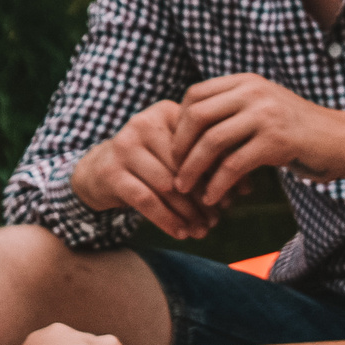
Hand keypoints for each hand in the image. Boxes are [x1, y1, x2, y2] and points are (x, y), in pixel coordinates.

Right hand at [69, 100, 219, 239]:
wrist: (98, 169)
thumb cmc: (149, 162)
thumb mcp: (175, 155)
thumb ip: (209, 163)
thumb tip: (246, 188)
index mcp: (165, 112)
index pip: (200, 143)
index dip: (218, 173)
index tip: (230, 199)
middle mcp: (142, 123)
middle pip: (183, 166)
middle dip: (203, 197)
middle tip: (216, 219)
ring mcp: (124, 147)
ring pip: (167, 186)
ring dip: (187, 212)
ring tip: (202, 229)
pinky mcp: (111, 172)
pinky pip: (146, 200)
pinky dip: (166, 219)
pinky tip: (180, 232)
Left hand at [169, 73, 344, 205]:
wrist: (344, 141)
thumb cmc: (299, 132)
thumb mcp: (262, 111)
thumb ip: (231, 113)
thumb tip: (186, 134)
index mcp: (246, 82)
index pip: (195, 95)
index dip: (180, 123)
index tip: (175, 148)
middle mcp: (254, 91)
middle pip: (197, 115)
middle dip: (179, 146)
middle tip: (174, 171)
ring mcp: (265, 114)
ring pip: (211, 141)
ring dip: (192, 168)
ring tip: (184, 188)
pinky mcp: (276, 140)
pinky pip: (234, 164)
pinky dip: (217, 184)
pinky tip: (212, 198)